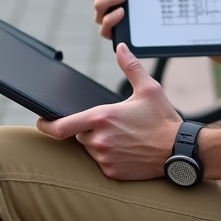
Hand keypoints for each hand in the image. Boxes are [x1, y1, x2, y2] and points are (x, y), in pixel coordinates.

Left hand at [36, 43, 181, 179]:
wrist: (179, 151)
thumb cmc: (163, 119)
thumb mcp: (148, 89)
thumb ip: (130, 67)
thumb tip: (121, 47)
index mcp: (103, 117)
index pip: (62, 126)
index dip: (46, 125)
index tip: (41, 122)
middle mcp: (100, 139)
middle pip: (79, 135)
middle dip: (88, 130)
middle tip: (113, 126)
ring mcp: (105, 158)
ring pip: (90, 149)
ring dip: (98, 143)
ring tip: (123, 138)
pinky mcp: (112, 172)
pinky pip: (101, 163)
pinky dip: (108, 157)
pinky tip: (127, 151)